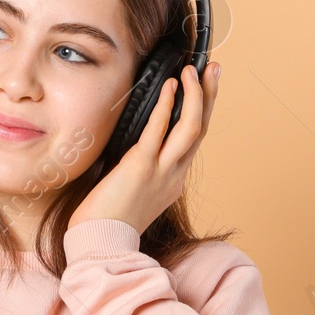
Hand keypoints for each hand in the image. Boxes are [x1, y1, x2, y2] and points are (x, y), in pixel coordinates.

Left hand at [69, 61, 221, 235]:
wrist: (101, 246)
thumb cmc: (107, 223)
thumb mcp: (133, 194)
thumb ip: (140, 172)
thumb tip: (133, 148)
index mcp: (172, 182)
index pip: (193, 142)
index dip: (201, 112)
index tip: (204, 89)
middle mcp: (173, 176)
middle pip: (201, 130)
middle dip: (210, 96)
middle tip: (214, 68)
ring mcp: (161, 172)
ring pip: (190, 129)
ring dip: (197, 96)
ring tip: (194, 70)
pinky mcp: (141, 168)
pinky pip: (158, 131)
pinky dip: (167, 106)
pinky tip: (170, 86)